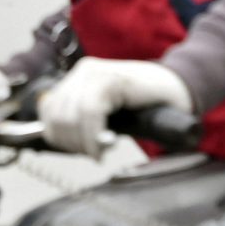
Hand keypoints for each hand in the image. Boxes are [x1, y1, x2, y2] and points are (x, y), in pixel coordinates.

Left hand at [38, 58, 190, 154]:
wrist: (177, 89)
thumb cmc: (143, 107)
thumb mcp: (105, 115)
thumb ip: (80, 121)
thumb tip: (51, 136)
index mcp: (76, 79)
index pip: (47, 110)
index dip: (58, 137)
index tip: (78, 150)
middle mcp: (83, 72)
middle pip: (56, 115)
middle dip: (72, 142)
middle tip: (93, 153)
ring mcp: (96, 72)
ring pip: (71, 114)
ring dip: (83, 141)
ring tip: (100, 152)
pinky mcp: (112, 78)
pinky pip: (90, 110)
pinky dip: (93, 134)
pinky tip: (104, 146)